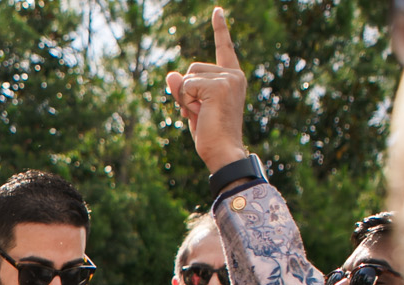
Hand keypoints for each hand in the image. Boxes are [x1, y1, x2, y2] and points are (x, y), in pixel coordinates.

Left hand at [165, 7, 248, 173]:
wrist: (223, 152)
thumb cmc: (210, 135)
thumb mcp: (193, 108)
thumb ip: (183, 90)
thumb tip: (170, 74)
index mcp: (232, 78)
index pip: (224, 48)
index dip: (220, 29)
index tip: (217, 10)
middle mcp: (233, 74)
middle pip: (193, 68)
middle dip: (187, 91)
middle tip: (199, 113)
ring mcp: (228, 79)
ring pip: (188, 77)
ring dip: (186, 97)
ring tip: (200, 114)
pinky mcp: (219, 86)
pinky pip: (187, 86)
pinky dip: (186, 101)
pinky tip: (199, 113)